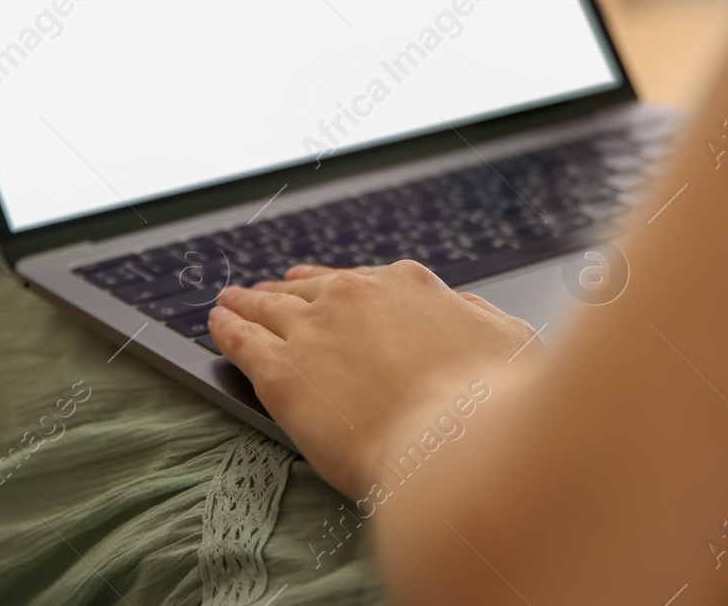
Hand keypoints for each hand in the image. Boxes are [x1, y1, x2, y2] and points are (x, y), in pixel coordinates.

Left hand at [207, 260, 539, 497]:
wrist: (453, 447)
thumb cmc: (494, 404)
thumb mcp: (510, 342)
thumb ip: (478, 319)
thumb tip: (462, 308)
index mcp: (410, 286)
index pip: (364, 280)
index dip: (340, 286)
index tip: (326, 287)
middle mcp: (355, 296)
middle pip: (310, 288)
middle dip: (288, 291)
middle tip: (268, 293)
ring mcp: (313, 330)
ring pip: (268, 307)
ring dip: (247, 303)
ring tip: (230, 303)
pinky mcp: (281, 373)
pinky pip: (241, 340)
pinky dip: (226, 329)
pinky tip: (217, 325)